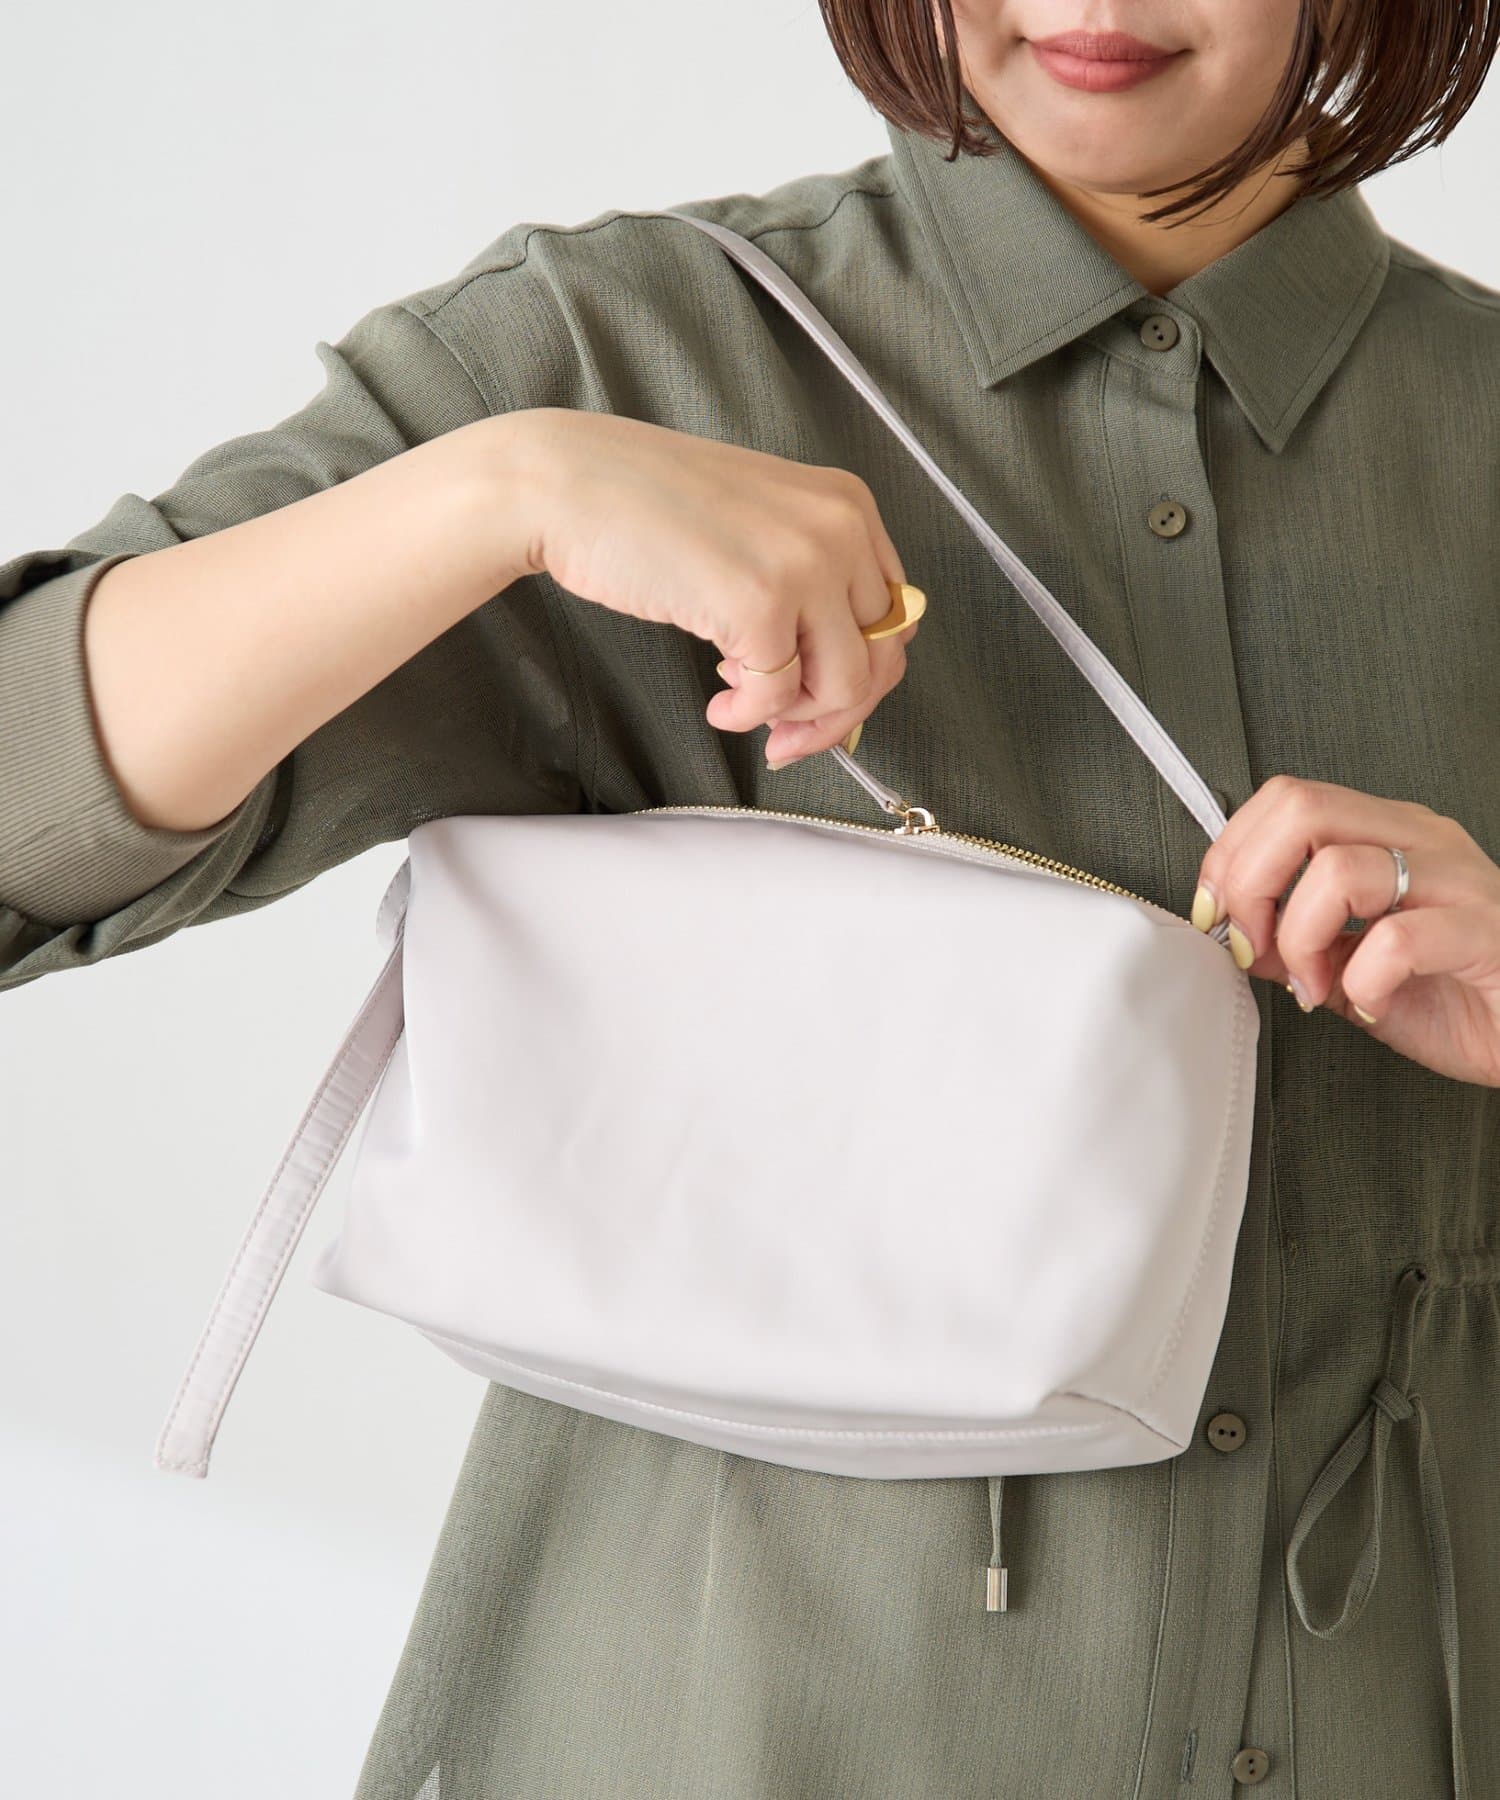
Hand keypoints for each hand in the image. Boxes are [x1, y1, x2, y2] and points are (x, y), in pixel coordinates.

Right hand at [511, 408, 919, 765]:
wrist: (571, 485)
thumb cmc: (648, 506)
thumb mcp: (760, 526)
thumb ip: (808, 581)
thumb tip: (833, 674)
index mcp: (847, 505)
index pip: (895, 615)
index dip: (864, 672)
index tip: (821, 698)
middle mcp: (839, 529)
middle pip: (881, 657)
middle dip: (836, 710)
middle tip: (790, 732)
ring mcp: (804, 565)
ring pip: (846, 685)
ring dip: (796, 719)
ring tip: (747, 710)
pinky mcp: (759, 604)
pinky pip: (777, 698)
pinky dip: (748, 717)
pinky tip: (718, 705)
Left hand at [1191, 774, 1499, 1085]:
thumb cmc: (1458, 994)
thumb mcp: (1350, 967)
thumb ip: (1291, 942)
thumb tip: (1232, 931)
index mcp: (1386, 834)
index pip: (1286, 799)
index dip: (1230, 853)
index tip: (1215, 913)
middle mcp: (1420, 841)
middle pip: (1301, 811)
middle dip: (1250, 883)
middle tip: (1254, 943)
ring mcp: (1456, 880)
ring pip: (1338, 868)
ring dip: (1300, 938)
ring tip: (1314, 984)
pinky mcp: (1483, 930)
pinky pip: (1395, 939)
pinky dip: (1360, 979)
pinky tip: (1370, 1000)